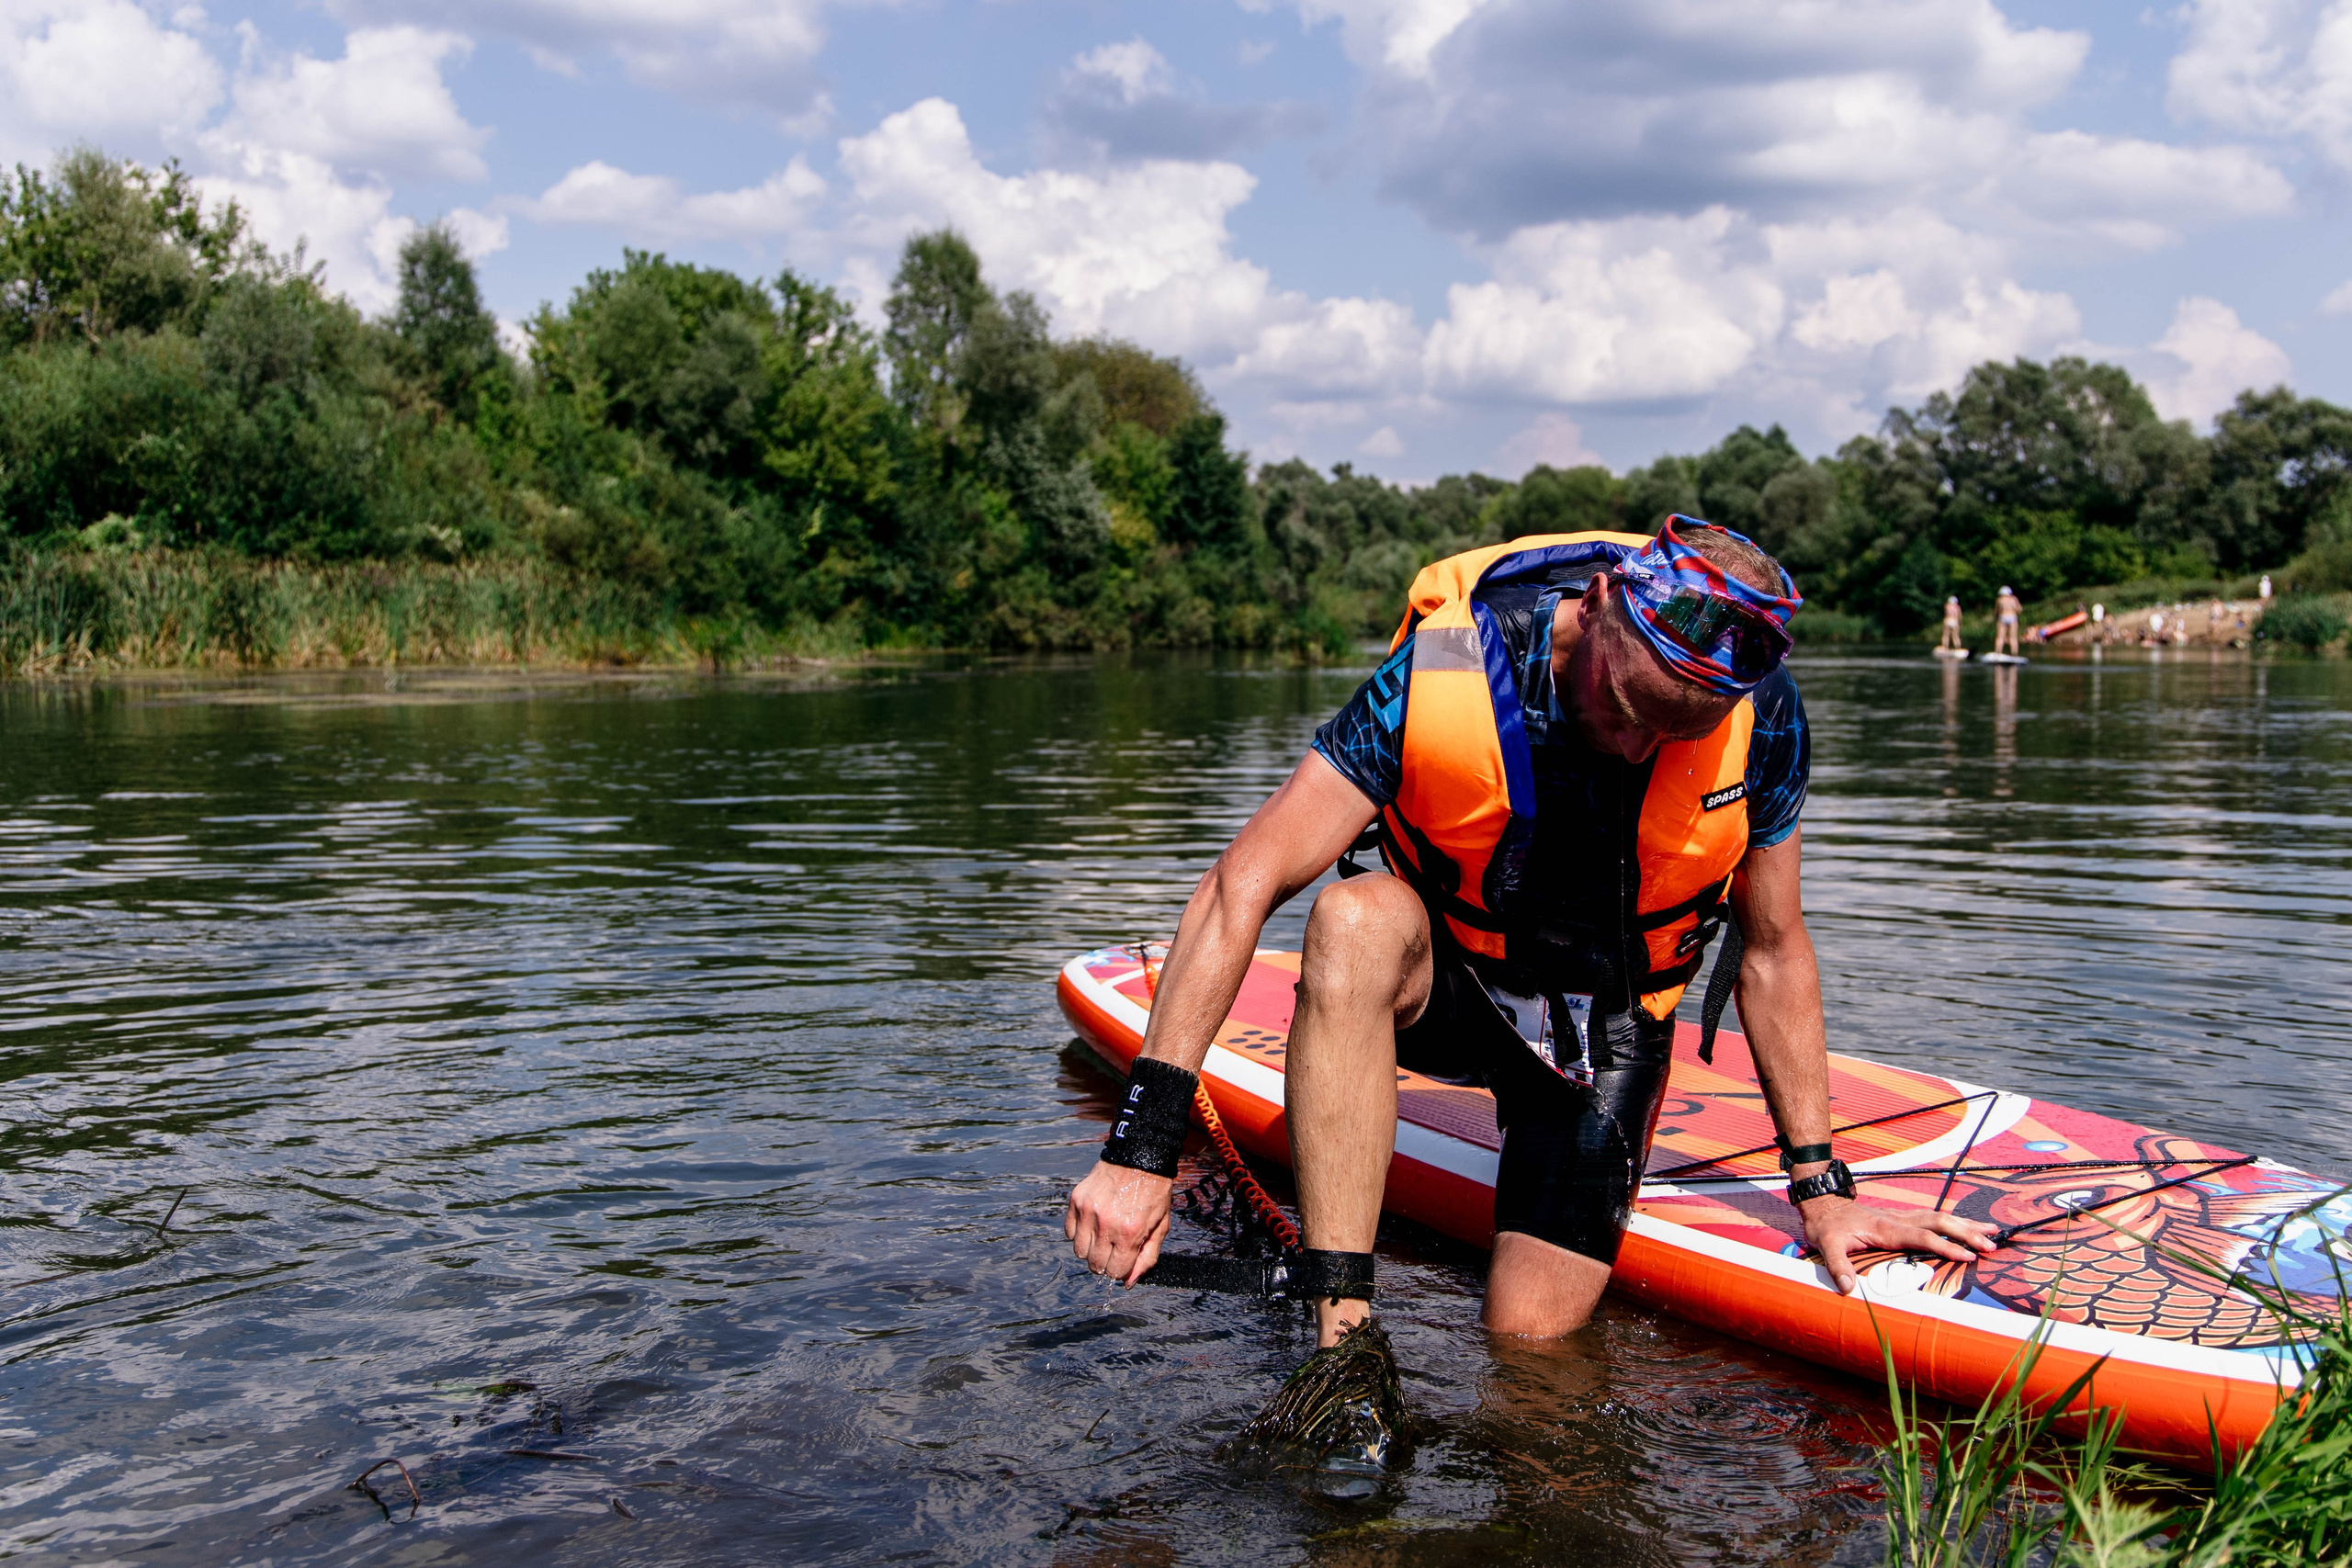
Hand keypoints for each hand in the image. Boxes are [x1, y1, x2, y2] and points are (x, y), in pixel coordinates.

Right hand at [1065, 1159, 1173, 1285]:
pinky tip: (1094, 1223)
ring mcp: (1088, 1211)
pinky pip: (1070, 1232)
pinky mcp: (1077, 1200)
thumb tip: (1128, 1283)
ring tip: (1104, 1235)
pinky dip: (1080, 1233)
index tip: (1125, 1259)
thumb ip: (1147, 1258)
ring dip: (1091, 1249)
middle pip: (1095, 1265)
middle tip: (1114, 1248)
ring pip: (1079, 1251)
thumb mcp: (1160, 1227)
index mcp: (1130, 1233)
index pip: (1115, 1272)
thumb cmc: (1154, 1192)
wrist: (1140, 1156)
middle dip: (1105, 1262)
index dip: (1121, 1270)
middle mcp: (1107, 1224)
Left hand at [1799, 1190, 1996, 1295]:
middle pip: (1939, 1222)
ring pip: (1939, 1217)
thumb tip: (1848, 1289)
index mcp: (1886, 1229)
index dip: (1945, 1247)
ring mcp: (1901, 1216)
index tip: (1969, 1256)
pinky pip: (1933, 1217)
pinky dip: (1953, 1221)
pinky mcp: (1901, 1217)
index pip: (1922, 1237)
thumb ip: (1838, 1266)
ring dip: (1966, 1224)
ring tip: (1994, 1231)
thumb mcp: (1827, 1245)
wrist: (1823, 1202)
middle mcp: (1898, 1219)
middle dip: (1967, 1233)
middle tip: (1993, 1245)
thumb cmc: (1827, 1226)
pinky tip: (1967, 1226)